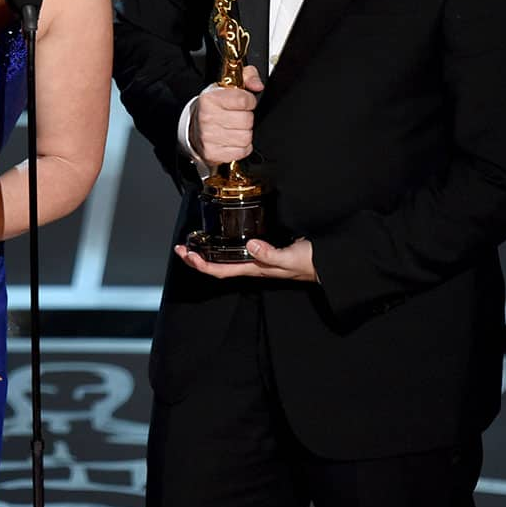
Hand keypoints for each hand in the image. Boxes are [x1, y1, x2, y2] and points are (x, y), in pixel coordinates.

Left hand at [174, 237, 317, 281]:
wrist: (325, 263)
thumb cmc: (309, 263)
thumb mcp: (290, 258)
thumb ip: (271, 254)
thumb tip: (251, 245)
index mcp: (255, 269)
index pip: (221, 271)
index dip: (201, 264)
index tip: (186, 254)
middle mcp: (252, 265)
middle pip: (218, 266)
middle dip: (197, 258)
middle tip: (180, 247)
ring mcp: (257, 259)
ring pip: (225, 258)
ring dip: (207, 252)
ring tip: (193, 242)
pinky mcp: (263, 250)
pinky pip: (237, 251)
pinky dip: (223, 244)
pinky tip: (221, 235)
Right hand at [189, 65, 264, 164]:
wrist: (194, 127)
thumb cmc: (214, 106)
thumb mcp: (229, 84)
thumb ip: (248, 77)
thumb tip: (258, 86)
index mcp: (211, 98)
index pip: (244, 100)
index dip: (249, 101)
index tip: (245, 102)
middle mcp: (207, 117)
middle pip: (247, 120)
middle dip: (247, 118)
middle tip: (238, 116)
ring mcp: (209, 137)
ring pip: (246, 137)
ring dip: (244, 133)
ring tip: (235, 128)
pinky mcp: (212, 152)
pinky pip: (241, 151)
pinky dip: (241, 147)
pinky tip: (233, 140)